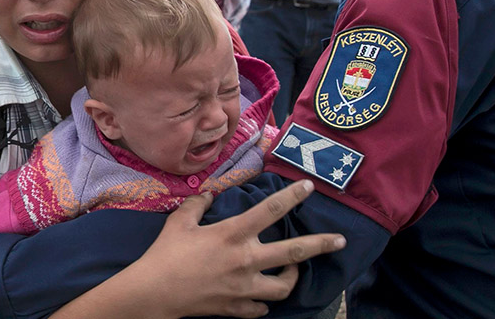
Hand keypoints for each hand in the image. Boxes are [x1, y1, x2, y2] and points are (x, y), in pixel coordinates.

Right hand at [127, 180, 345, 318]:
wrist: (155, 292)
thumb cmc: (166, 253)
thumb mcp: (180, 221)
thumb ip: (198, 204)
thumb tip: (209, 194)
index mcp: (232, 234)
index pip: (270, 211)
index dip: (292, 196)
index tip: (308, 187)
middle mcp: (245, 260)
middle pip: (293, 253)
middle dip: (320, 245)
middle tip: (340, 241)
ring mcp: (243, 288)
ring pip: (283, 288)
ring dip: (292, 279)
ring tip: (293, 272)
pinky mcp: (236, 308)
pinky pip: (261, 309)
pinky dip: (263, 303)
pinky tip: (260, 298)